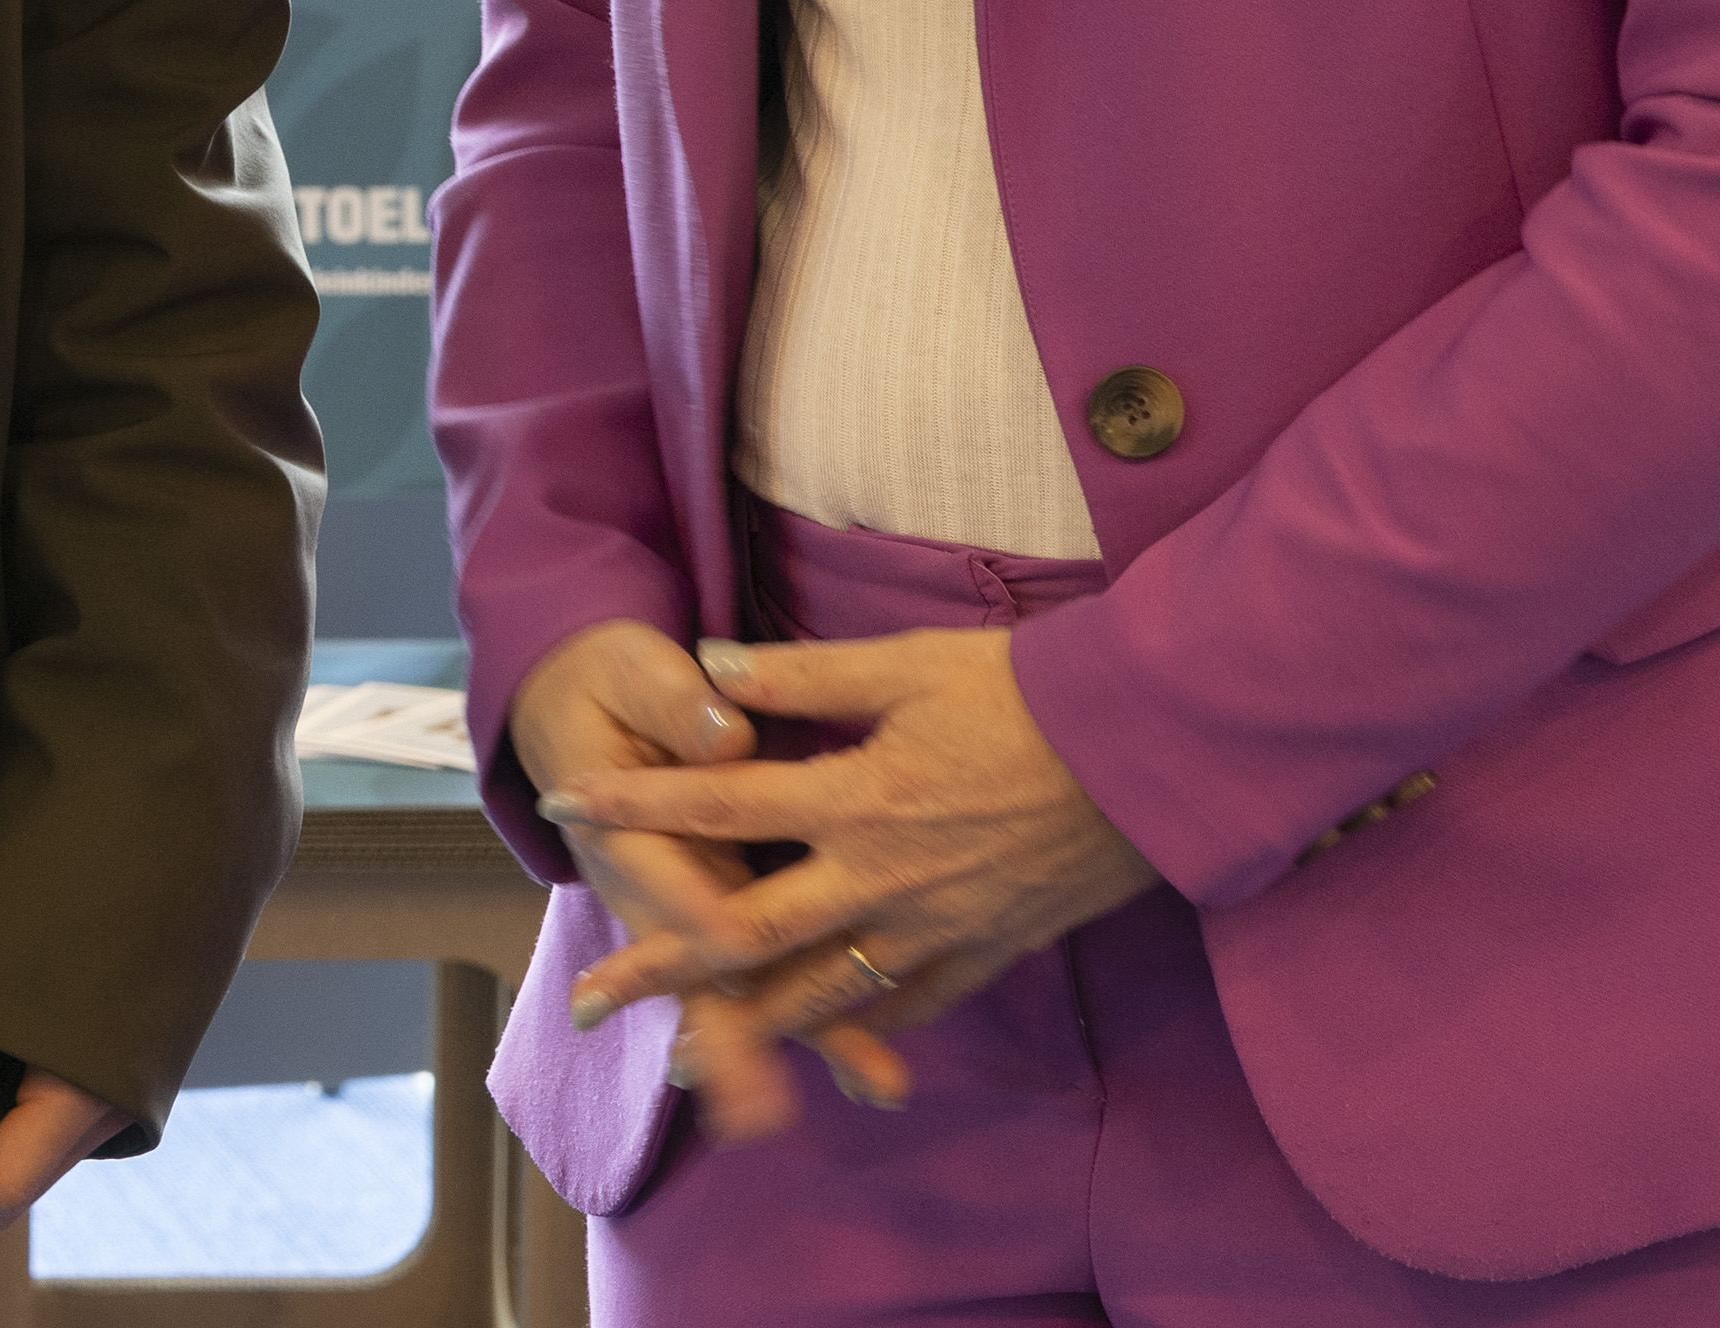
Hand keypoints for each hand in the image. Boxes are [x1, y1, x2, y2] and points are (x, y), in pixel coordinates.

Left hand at [542, 625, 1157, 1132]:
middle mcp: (881, 877)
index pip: (717, 803)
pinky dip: (858, 1030)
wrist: (1154, 752)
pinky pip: (910, 1006)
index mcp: (854, 798)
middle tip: (587, 997)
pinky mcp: (989, 950)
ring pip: (822, 993)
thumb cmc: (1030, 693)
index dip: (636, 804)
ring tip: (684, 1056)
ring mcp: (936, 926)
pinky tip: (823, 1044)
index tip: (564, 806)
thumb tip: (711, 664)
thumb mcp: (910, 664)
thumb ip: (805, 674)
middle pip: (747, 933)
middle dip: (661, 965)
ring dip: (747, 1026)